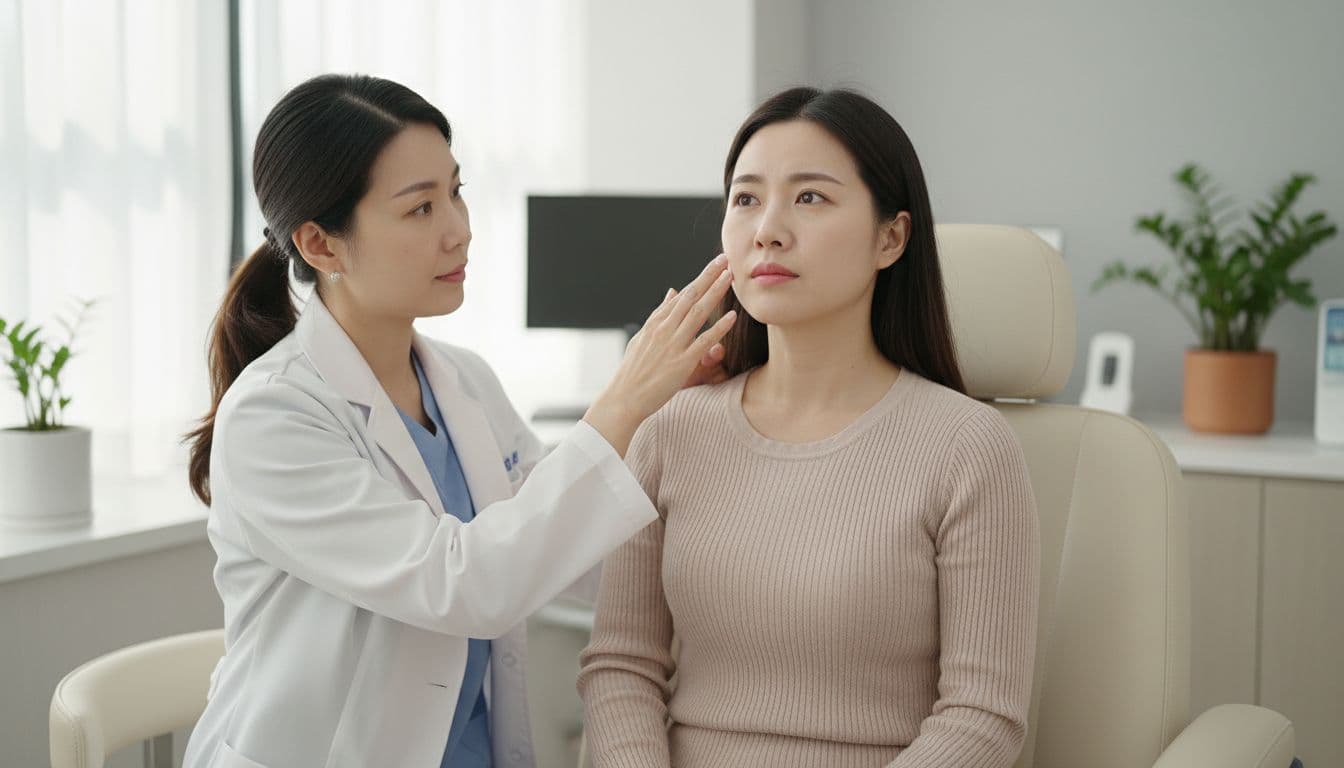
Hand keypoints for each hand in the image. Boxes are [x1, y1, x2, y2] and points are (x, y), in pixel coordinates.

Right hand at [583, 255, 736, 455]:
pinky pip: (703, 342)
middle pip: (691, 296)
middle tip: (725, 259)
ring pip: (698, 313)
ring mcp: (673, 344)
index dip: (700, 278)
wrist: (624, 398)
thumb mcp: (642, 337)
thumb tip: (672, 291)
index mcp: (656, 322)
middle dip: (709, 276)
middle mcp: (664, 329)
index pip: (682, 294)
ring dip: (715, 293)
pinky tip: (731, 317)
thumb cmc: (633, 371)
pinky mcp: (681, 363)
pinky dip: (718, 328)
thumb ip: (660, 314)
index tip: (715, 264)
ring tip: (730, 277)